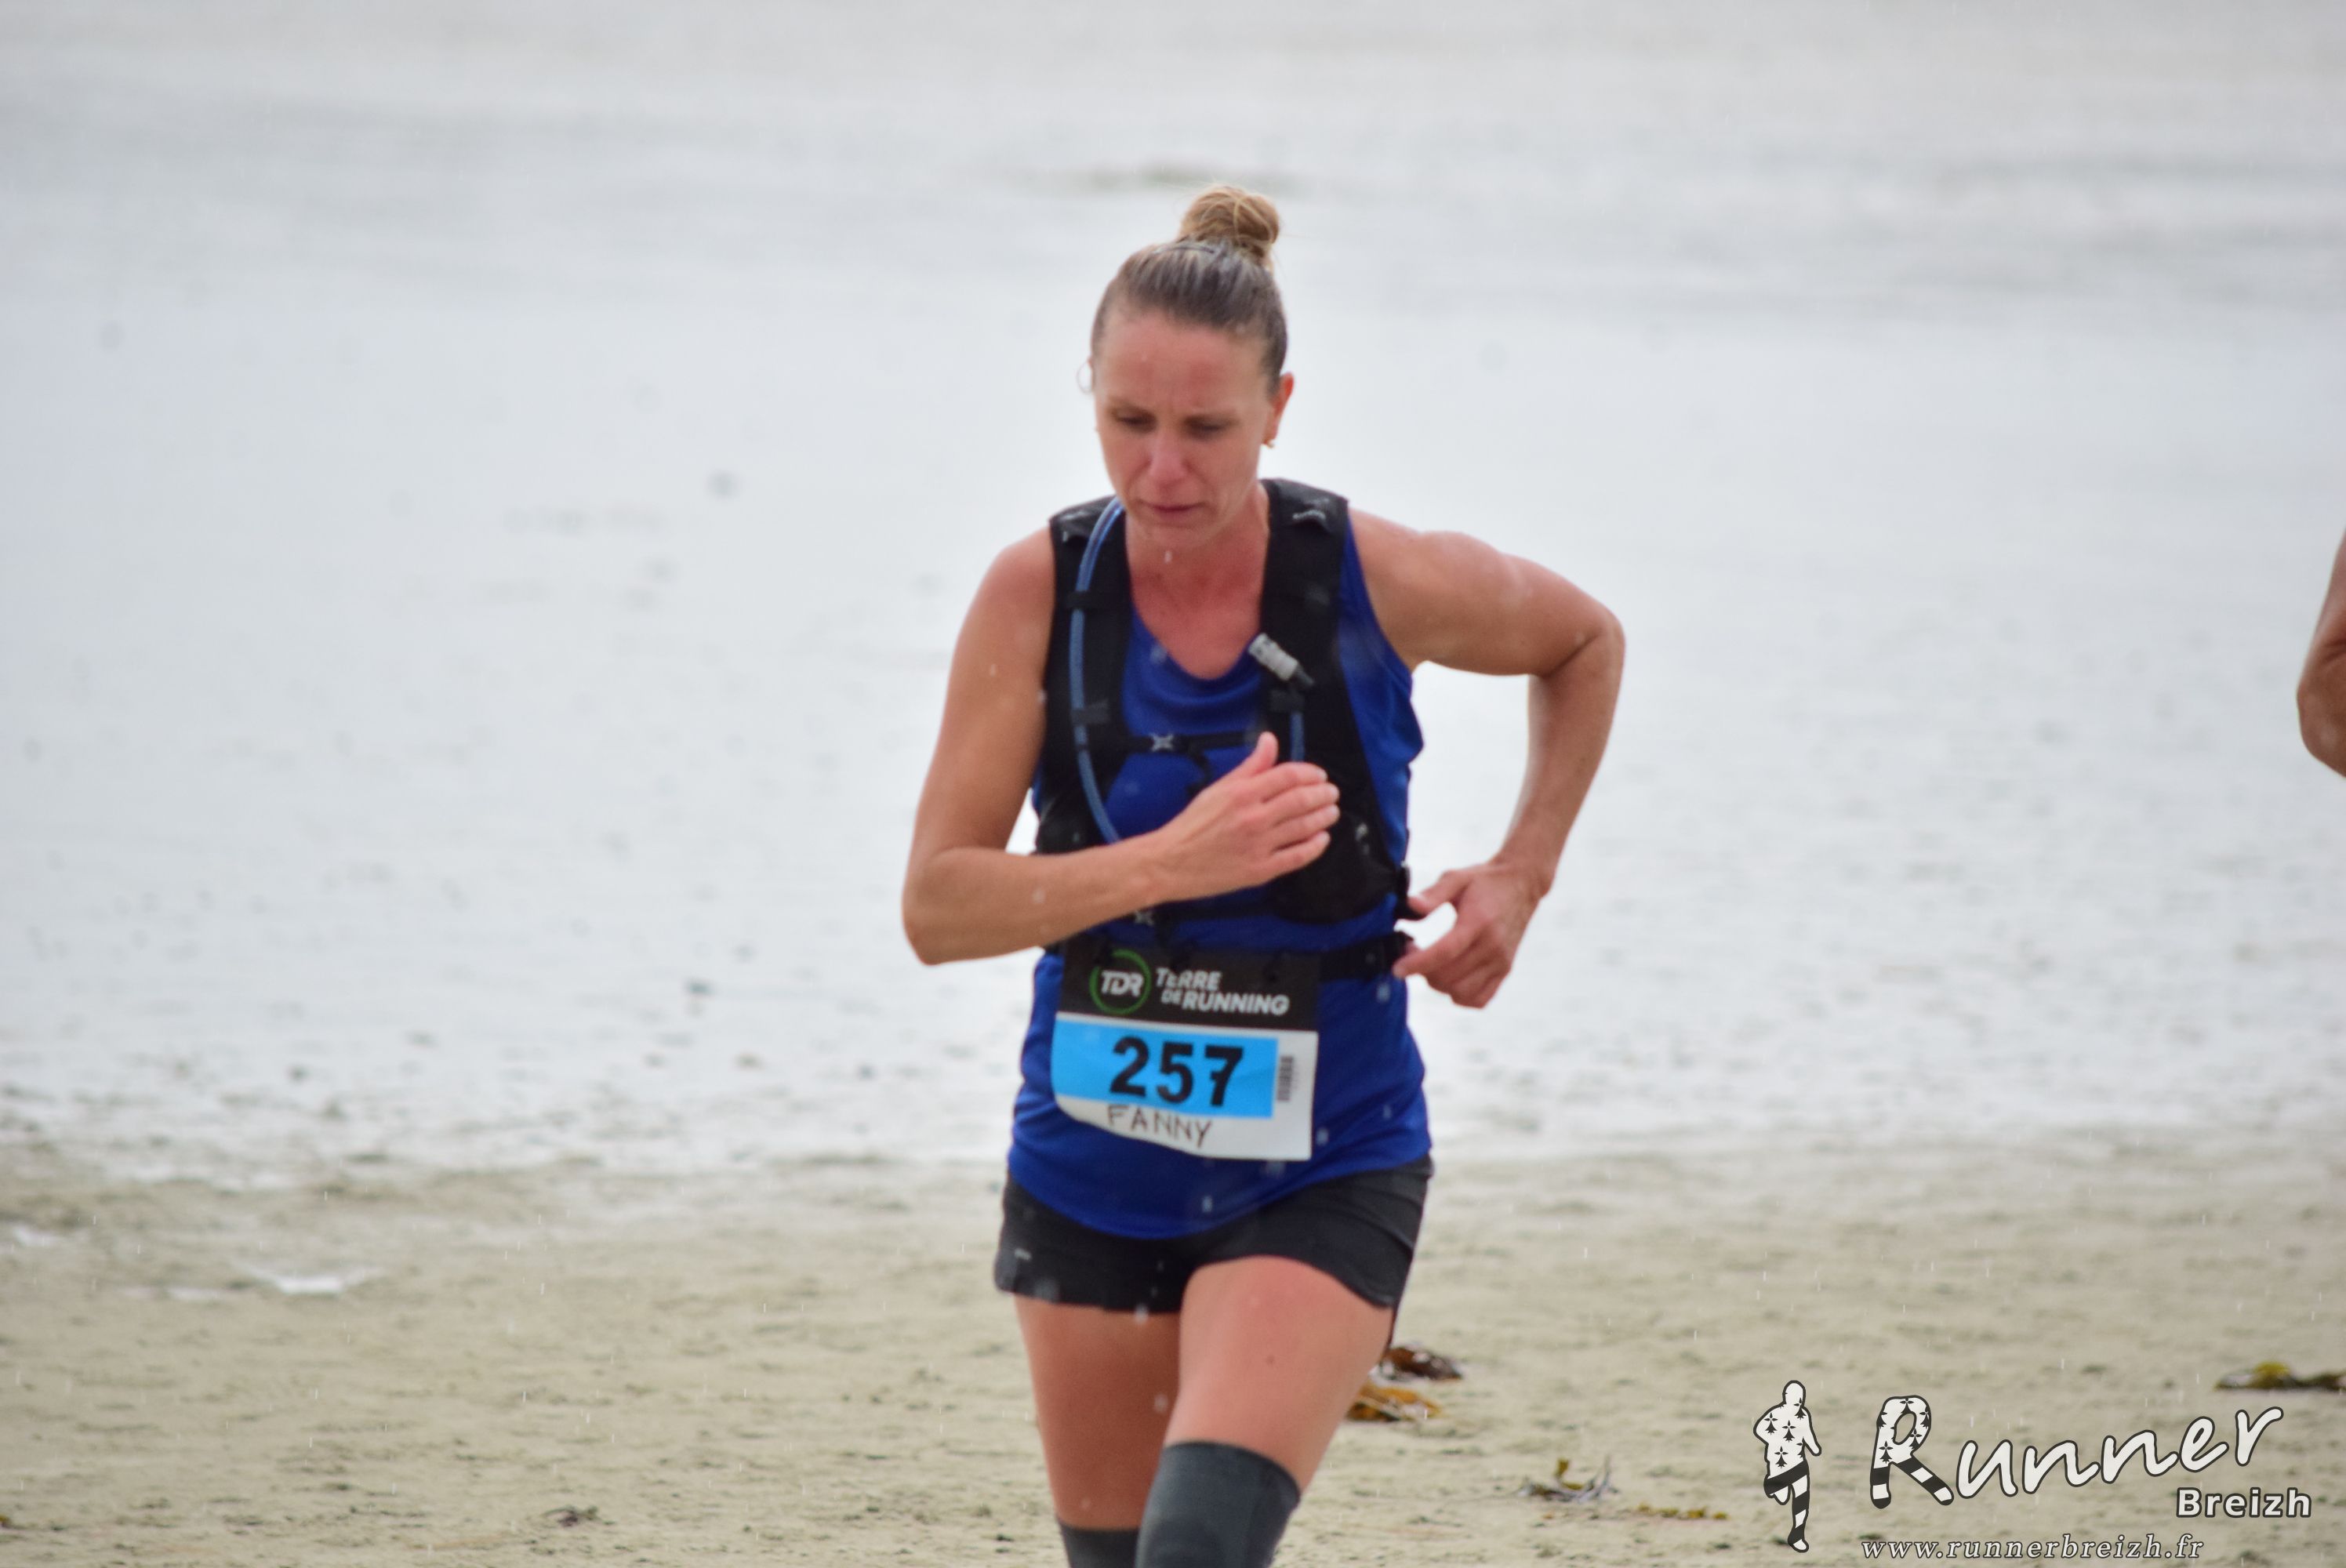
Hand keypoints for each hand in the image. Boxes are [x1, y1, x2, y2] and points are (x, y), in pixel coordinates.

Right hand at [1152, 731, 1339, 902]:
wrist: (1171, 862)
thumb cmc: (1193, 824)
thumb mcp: (1219, 788)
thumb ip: (1250, 766)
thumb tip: (1270, 740)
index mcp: (1242, 793)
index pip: (1287, 776)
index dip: (1310, 773)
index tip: (1319, 775)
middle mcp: (1254, 817)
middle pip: (1301, 800)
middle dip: (1323, 794)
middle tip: (1332, 793)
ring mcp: (1259, 845)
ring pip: (1304, 827)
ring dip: (1323, 817)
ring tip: (1332, 811)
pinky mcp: (1261, 870)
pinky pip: (1297, 856)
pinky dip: (1315, 846)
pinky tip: (1322, 839)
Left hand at [1390, 860, 1541, 1008]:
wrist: (1522, 884)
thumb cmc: (1485, 881)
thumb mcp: (1457, 878)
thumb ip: (1433, 893)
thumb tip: (1410, 906)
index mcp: (1478, 922)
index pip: (1445, 952)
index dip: (1417, 964)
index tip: (1397, 967)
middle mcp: (1493, 946)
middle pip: (1450, 977)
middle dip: (1423, 972)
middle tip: (1411, 955)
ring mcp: (1501, 962)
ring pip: (1462, 992)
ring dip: (1439, 985)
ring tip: (1430, 965)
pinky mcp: (1505, 970)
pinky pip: (1479, 999)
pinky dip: (1460, 996)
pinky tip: (1450, 977)